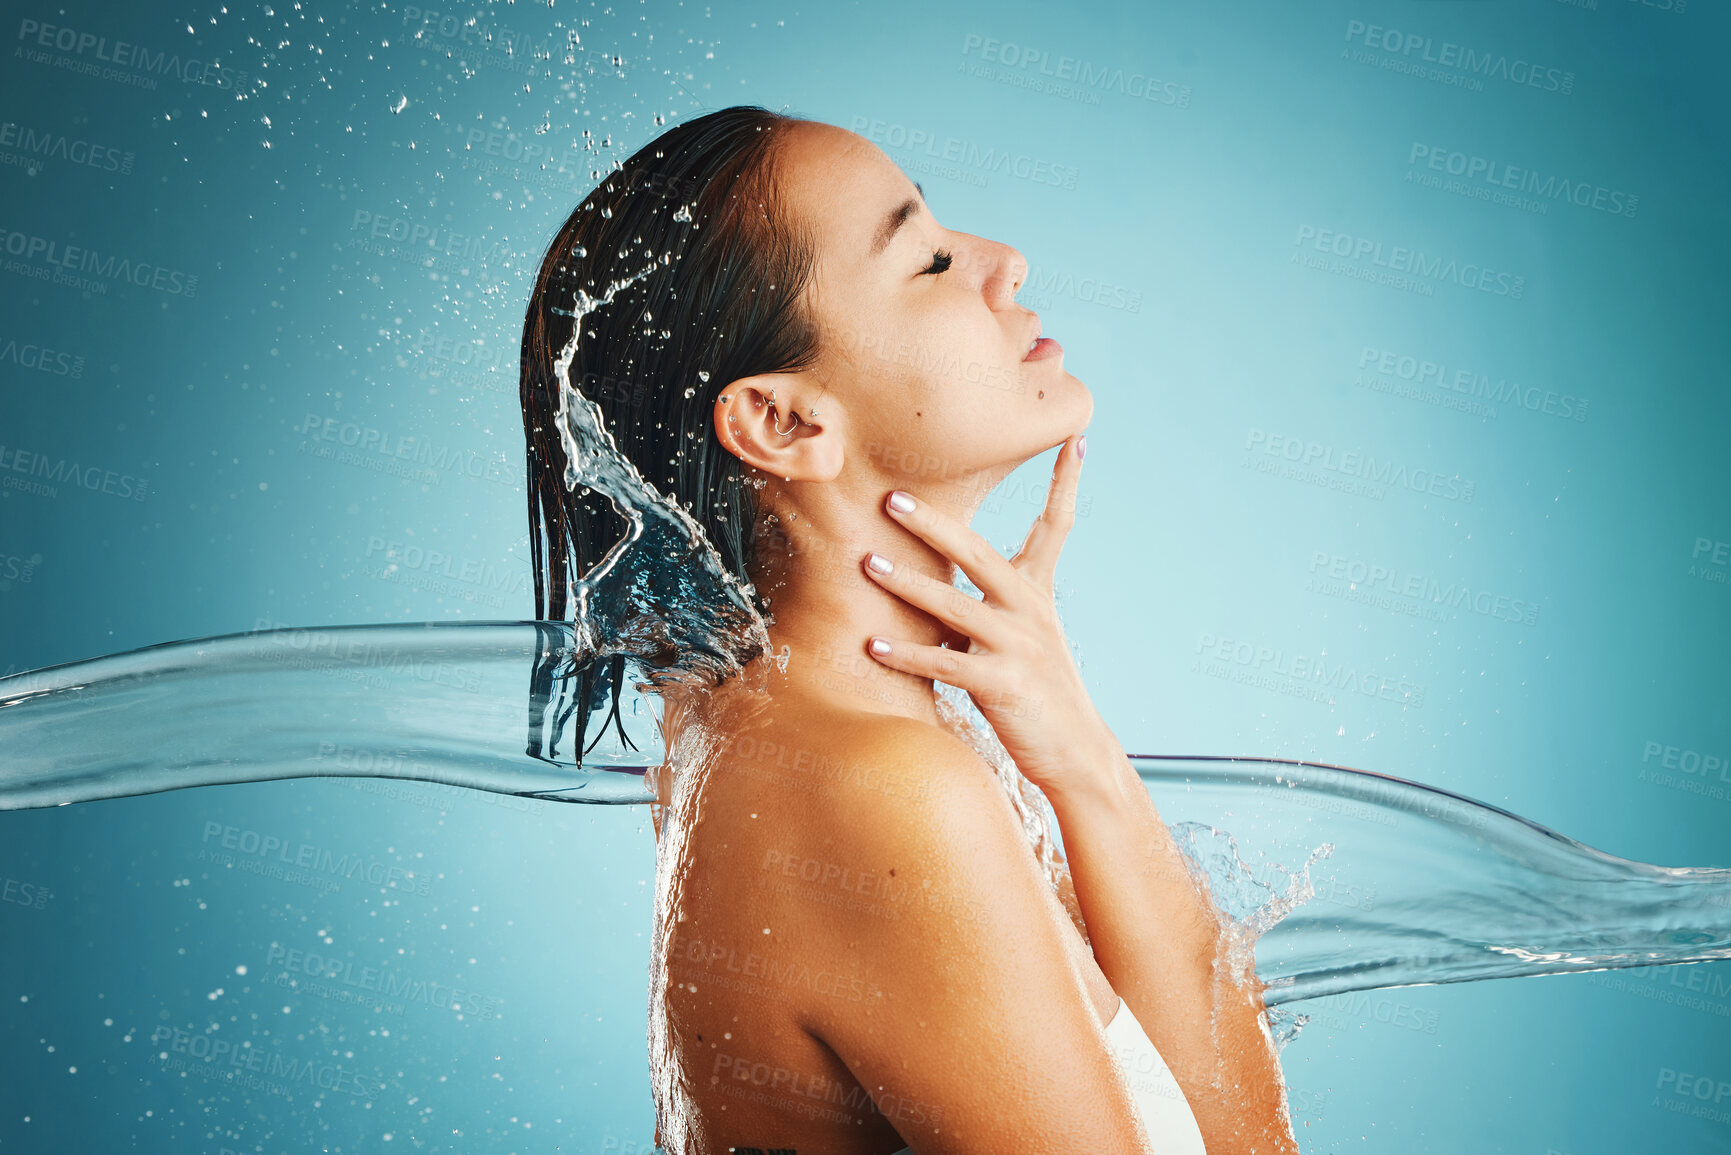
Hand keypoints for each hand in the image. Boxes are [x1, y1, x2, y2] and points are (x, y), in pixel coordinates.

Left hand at [861, 435, 1119, 796]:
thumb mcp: (1027, 633)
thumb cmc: (1040, 689)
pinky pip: (946, 663)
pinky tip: (873, 644)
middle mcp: (1029, 610)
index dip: (1065, 482)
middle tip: (891, 497)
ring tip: (867, 563)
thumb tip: (950, 576)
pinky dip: (907, 653)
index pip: (1057, 525)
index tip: (1077, 438)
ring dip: (907, 583)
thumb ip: (995, 601)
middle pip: (978, 553)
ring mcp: (1017, 646)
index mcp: (1037, 593)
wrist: (1076, 751)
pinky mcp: (1003, 684)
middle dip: (933, 523)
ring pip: (955, 605)